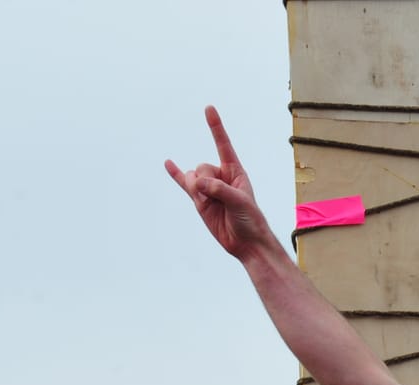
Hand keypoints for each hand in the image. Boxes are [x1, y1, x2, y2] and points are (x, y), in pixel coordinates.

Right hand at [165, 106, 277, 261]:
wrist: (246, 242)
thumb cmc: (250, 220)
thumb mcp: (239, 202)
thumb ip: (219, 190)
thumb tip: (198, 183)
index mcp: (235, 172)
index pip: (223, 145)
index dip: (215, 127)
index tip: (208, 108)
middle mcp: (221, 176)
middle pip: (202, 166)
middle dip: (207, 182)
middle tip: (222, 200)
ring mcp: (208, 187)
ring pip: (193, 178)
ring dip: (198, 191)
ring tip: (214, 206)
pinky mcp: (199, 200)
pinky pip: (184, 183)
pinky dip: (175, 174)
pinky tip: (168, 163)